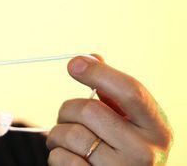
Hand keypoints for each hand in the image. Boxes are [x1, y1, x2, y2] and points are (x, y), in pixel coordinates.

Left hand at [46, 55, 172, 165]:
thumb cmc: (124, 146)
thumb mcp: (130, 120)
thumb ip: (113, 90)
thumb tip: (88, 58)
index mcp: (156, 128)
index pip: (130, 91)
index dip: (99, 73)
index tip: (74, 64)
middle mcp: (145, 152)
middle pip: (89, 110)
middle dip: (67, 109)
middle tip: (66, 116)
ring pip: (71, 134)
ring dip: (57, 133)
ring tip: (64, 139)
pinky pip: (62, 158)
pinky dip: (56, 154)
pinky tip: (68, 156)